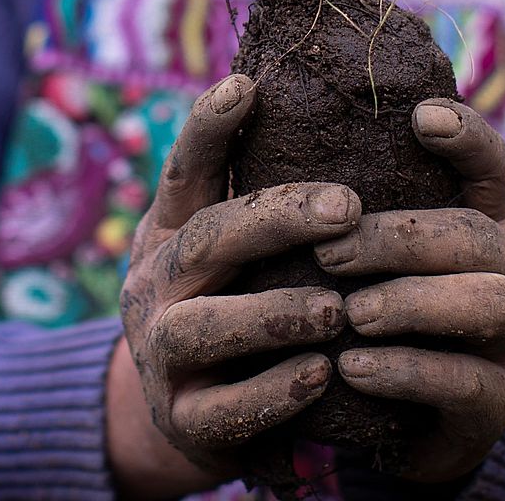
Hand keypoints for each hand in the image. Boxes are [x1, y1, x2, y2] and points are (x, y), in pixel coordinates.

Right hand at [109, 72, 361, 498]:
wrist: (193, 415)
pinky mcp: (183, 419)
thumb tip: (331, 110)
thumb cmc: (233, 302)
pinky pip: (225, 408)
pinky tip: (320, 375)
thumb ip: (265, 197)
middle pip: (207, 238)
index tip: (245, 86)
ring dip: (275, 312)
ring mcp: (161, 353)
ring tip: (336, 308)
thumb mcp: (231, 247)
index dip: (209, 127)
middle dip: (277, 219)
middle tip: (348, 207)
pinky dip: (273, 392)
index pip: (186, 170)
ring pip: (207, 326)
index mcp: (171, 230)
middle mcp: (156, 283)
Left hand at [314, 98, 504, 482]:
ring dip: (413, 302)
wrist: (414, 424)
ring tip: (353, 313)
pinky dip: (405, 370)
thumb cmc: (380, 314)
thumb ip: (353, 208)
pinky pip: (464, 381)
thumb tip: (262, 113)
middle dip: (400, 238)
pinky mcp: (498, 402)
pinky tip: (352, 369)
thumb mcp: (376, 257)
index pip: (490, 165)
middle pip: (477, 233)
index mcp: (481, 221)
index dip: (466, 135)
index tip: (420, 115)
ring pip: (489, 302)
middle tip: (331, 252)